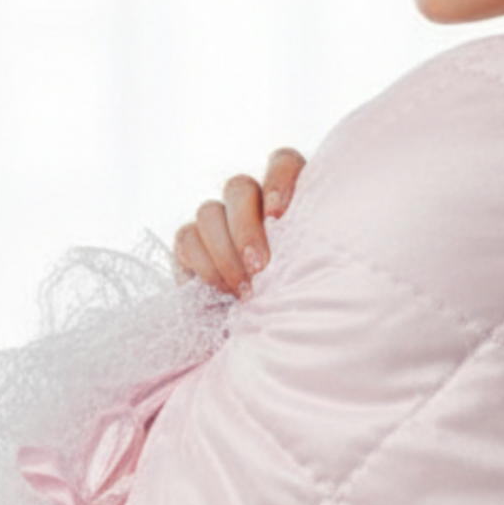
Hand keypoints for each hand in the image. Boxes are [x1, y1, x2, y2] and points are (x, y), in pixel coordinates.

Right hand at [173, 148, 305, 296]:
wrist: (262, 341)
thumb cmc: (300, 307)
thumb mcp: (316, 280)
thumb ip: (314, 257)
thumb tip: (314, 255)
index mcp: (289, 201)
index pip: (282, 163)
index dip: (277, 181)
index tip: (278, 215)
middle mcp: (251, 204)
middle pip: (238, 187)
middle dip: (246, 227)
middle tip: (260, 267)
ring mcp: (217, 221)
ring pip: (209, 211)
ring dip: (225, 252)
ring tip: (245, 292)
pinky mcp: (190, 244)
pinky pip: (187, 239)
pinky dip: (205, 266)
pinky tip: (224, 291)